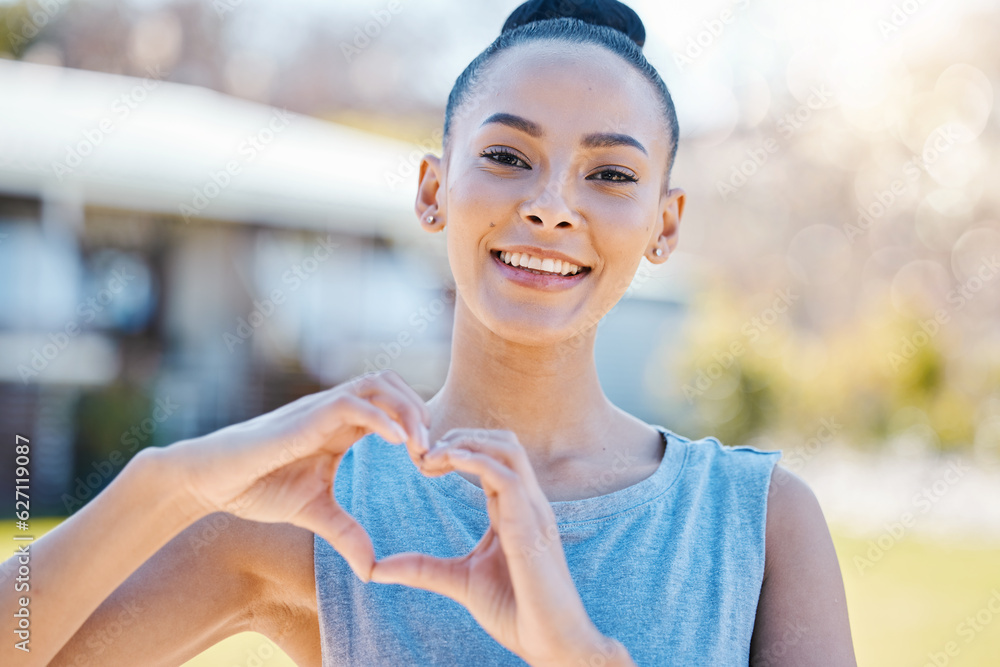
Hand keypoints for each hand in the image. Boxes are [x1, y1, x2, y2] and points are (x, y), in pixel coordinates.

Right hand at [165, 369, 430, 581]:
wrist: (212, 479)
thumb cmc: (258, 486)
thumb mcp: (315, 513)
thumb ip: (346, 534)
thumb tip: (372, 570)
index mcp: (343, 427)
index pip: (392, 406)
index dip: (417, 425)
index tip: (432, 462)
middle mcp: (336, 410)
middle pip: (392, 385)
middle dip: (420, 411)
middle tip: (433, 451)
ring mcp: (320, 409)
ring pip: (376, 384)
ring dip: (406, 410)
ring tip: (420, 446)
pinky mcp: (304, 417)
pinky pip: (350, 403)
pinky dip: (379, 418)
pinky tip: (398, 443)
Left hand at [368, 429, 629, 666]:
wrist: (552, 643)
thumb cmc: (515, 612)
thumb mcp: (458, 581)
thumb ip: (422, 569)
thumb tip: (376, 569)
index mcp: (515, 511)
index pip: (492, 459)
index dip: (458, 451)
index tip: (422, 462)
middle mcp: (528, 503)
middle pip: (503, 442)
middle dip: (462, 437)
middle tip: (423, 452)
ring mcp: (533, 511)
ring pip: (507, 449)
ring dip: (467, 443)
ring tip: (432, 455)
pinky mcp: (531, 526)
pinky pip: (507, 478)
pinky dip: (476, 462)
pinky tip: (448, 463)